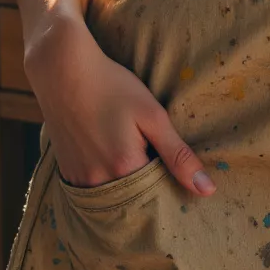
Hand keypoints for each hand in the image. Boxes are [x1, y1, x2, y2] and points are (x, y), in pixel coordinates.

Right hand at [24, 13, 215, 196]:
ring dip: (125, 182)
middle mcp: (99, 182)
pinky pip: (93, 189)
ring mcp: (79, 179)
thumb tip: (207, 190)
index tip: (174, 168)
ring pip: (113, 196)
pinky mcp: (67, 172)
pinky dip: (105, 179)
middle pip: (133, 200)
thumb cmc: (111, 86)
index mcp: (125, 168)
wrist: (63, 70)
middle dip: (147, 187)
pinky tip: (108, 153)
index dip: (169, 184)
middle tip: (152, 155)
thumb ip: (178, 155)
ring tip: (129, 152)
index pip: (158, 196)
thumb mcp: (152, 115)